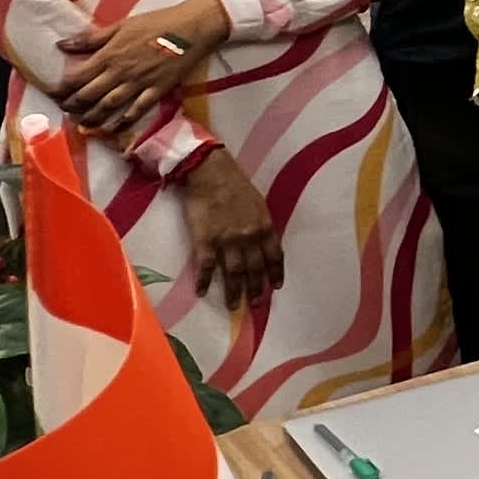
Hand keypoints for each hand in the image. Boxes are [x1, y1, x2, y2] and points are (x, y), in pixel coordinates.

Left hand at [57, 0, 230, 126]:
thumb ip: (91, 39)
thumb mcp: (120, 26)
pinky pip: (137, 110)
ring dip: (92, 117)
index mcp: (109, 55)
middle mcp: (120, 73)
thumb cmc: (155, 23)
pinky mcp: (157, 90)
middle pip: (89, 95)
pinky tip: (114, 128)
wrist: (190, 28)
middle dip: (72, 105)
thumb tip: (62, 45)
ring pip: (109, 106)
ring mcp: (139, 84)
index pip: (77, 77)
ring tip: (82, 123)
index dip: (62, 88)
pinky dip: (124, 121)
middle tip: (64, 110)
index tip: (53, 94)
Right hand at [182, 154, 280, 307]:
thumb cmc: (235, 184)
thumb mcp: (258, 203)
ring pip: (233, 272)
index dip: (275, 273)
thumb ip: (261, 223)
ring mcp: (226, 240)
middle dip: (255, 289)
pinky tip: (202, 292)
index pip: (274, 256)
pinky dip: (204, 281)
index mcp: (264, 226)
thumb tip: (264, 239)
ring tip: (233, 306)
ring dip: (234, 292)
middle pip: (254, 269)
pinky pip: (205, 266)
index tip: (275, 287)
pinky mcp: (205, 240)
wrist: (210, 172)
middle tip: (255, 304)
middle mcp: (248, 237)